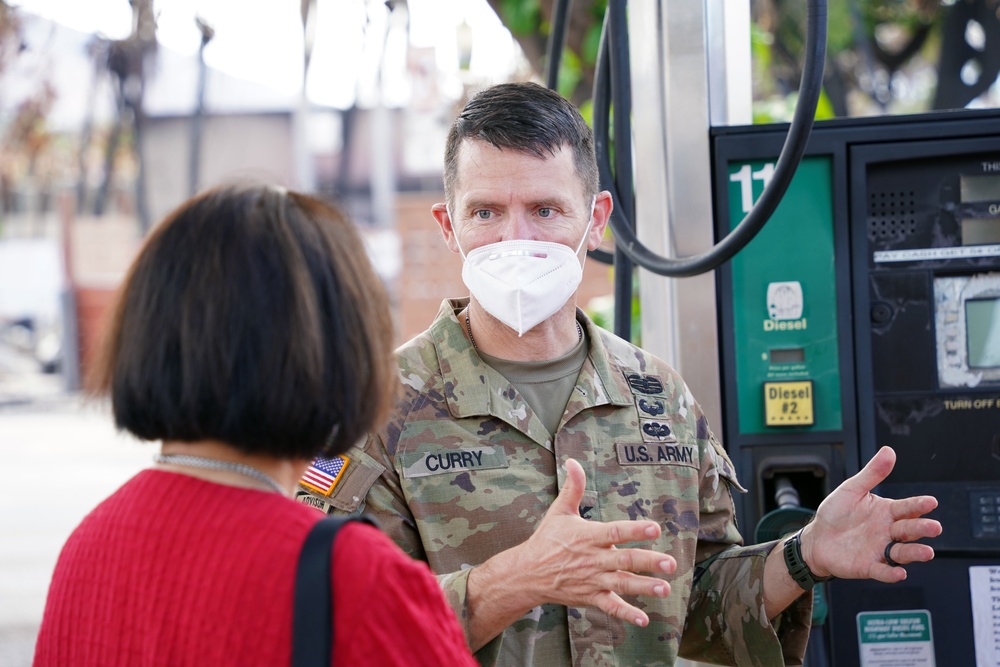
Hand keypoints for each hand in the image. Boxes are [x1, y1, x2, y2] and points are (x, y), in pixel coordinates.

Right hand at [512, 458, 675, 626]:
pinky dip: (626, 614)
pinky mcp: (591, 597)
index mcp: (588, 536)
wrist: (528, 573)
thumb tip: (572, 461)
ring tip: (664, 588)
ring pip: (622, 584)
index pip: (615, 532)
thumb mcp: (559, 511)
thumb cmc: (547, 540)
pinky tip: (644, 619)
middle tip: (670, 564)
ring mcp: (593, 580)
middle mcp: (593, 559)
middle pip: (624, 560)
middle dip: (649, 562)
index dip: (635, 531)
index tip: (655, 529)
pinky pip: (611, 607)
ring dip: (644, 587)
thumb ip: (573, 487)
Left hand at [801, 446, 941, 583]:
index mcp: (887, 512)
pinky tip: (899, 573)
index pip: (907, 508)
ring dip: (915, 553)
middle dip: (922, 529)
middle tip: (934, 527)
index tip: (930, 502)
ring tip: (927, 552)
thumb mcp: (852, 489)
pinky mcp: (869, 566)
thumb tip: (888, 451)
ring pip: (902, 553)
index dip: (918, 505)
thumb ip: (872, 474)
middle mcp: (888, 532)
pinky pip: (882, 571)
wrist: (816, 538)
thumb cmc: (835, 513)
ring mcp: (880, 550)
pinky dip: (891, 573)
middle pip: (909, 530)